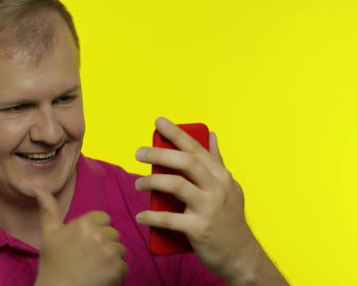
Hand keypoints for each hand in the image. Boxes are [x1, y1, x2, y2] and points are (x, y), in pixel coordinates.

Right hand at [33, 188, 127, 285]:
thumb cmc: (52, 264)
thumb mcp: (48, 234)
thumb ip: (48, 209)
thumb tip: (38, 188)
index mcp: (84, 223)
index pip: (103, 218)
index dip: (96, 229)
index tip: (85, 242)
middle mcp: (99, 234)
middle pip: (113, 234)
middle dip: (104, 244)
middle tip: (88, 257)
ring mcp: (110, 252)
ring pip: (120, 249)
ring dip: (111, 259)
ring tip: (94, 268)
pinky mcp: (118, 269)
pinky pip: (124, 266)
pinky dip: (115, 273)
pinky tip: (100, 277)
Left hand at [134, 117, 263, 281]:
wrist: (241, 256)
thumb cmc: (229, 219)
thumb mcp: (228, 187)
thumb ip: (217, 162)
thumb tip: (212, 134)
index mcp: (221, 176)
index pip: (197, 149)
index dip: (177, 134)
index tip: (159, 122)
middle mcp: (217, 188)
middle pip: (186, 162)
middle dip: (159, 153)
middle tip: (139, 153)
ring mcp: (209, 208)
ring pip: (176, 186)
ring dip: (152, 181)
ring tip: (138, 184)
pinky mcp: (200, 229)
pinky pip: (170, 219)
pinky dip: (152, 217)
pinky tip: (141, 216)